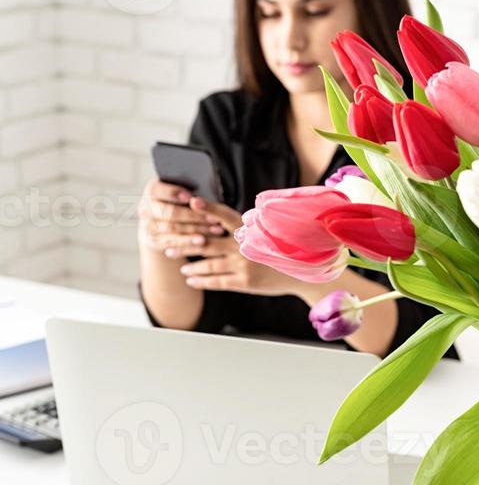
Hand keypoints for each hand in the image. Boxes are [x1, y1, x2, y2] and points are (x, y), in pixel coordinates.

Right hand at [137, 180, 225, 256]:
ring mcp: (149, 227)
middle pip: (169, 212)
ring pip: (172, 229)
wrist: (160, 221)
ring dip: (195, 230)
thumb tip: (203, 196)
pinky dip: (189, 242)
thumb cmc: (177, 201)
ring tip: (215, 231)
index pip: (157, 190)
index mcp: (151, 191)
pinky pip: (173, 242)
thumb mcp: (179, 192)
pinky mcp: (155, 241)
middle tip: (214, 218)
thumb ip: (188, 190)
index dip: (173, 193)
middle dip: (193, 216)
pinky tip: (204, 242)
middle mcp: (146, 209)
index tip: (190, 197)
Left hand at [177, 197, 299, 295]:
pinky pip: (217, 281)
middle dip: (185, 244)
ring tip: (181, 267)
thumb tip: (222, 221)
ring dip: (192, 266)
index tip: (192, 201)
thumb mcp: (270, 233)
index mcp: (251, 231)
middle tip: (168, 244)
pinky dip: (202, 280)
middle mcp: (245, 246)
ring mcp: (243, 265)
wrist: (304, 275)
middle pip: (208, 243)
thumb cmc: (285, 251)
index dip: (209, 209)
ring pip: (209, 265)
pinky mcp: (244, 282)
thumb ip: (247, 229)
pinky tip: (191, 280)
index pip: (226, 216)